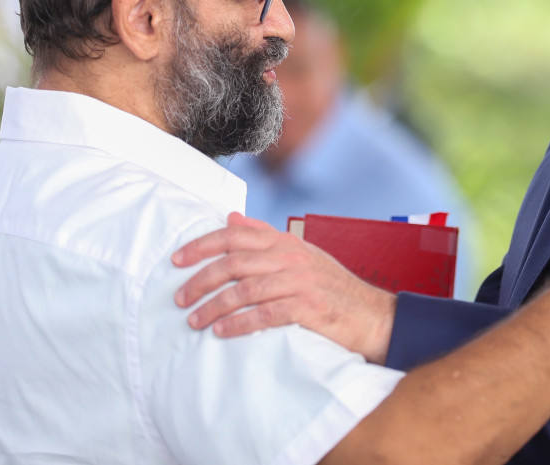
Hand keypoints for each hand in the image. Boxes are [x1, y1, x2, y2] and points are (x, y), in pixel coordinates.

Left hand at [172, 213, 396, 362]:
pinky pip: (265, 315)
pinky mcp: (308, 308)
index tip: (176, 260)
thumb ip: (265, 237)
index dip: (201, 246)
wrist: (373, 315)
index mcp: (285, 242)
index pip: (234, 236)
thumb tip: (231, 217)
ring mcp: (300, 281)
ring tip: (195, 321)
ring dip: (214, 307)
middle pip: (233, 263)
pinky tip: (222, 332)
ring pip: (244, 290)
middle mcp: (290, 256)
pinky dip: (240, 323)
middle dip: (200, 281)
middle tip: (179, 299)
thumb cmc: (332, 288)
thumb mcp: (301, 255)